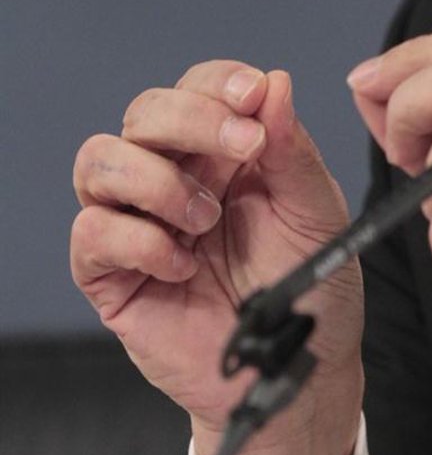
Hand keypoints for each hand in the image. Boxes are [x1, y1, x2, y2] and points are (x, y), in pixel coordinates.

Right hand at [71, 62, 363, 454]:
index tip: (254, 94)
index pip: (197, 89)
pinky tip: (182, 265)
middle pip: (145, 112)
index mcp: (223, 154)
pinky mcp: (111, 277)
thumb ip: (293, 150)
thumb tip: (275, 82)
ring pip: (99, 160)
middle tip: (243, 146)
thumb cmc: (310, 290)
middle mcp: (173, 178)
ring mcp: (137, 224)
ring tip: (206, 218)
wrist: (294, 372)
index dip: (218, 83)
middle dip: (191, 118)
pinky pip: (91, 232)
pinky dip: (137, 239)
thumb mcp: (316, 213)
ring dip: (156, 178)